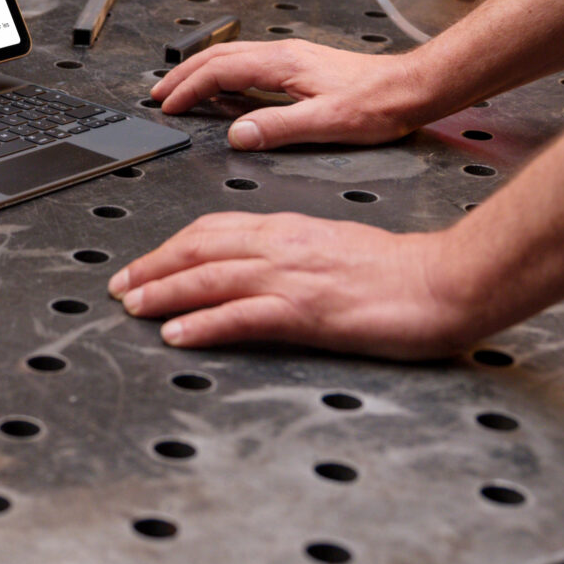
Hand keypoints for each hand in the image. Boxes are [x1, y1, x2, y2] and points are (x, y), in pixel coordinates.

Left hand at [108, 212, 483, 359]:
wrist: (442, 281)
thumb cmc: (398, 271)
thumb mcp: (334, 247)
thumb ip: (293, 252)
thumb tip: (258, 266)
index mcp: (289, 229)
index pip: (213, 229)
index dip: (171, 246)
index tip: (146, 262)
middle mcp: (282, 246)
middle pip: (199, 249)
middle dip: (153, 267)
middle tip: (121, 285)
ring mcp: (292, 277)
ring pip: (209, 278)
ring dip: (163, 293)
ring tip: (132, 307)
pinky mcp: (306, 311)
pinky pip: (240, 315)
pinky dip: (202, 324)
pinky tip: (177, 334)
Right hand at [151, 38, 440, 149]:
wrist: (414, 87)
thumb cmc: (381, 104)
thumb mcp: (328, 123)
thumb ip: (278, 128)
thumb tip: (236, 135)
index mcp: (283, 64)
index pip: (219, 71)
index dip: (189, 89)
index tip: (168, 105)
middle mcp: (284, 55)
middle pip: (219, 56)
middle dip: (184, 74)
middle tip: (160, 93)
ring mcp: (294, 58)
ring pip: (233, 56)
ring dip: (202, 71)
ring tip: (183, 88)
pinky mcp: (304, 66)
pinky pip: (250, 63)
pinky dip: (225, 74)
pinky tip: (229, 89)